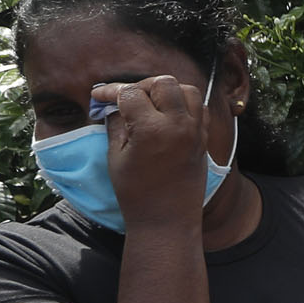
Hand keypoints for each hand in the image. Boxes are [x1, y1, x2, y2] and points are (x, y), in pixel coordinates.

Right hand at [96, 76, 212, 227]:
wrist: (167, 219)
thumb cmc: (136, 192)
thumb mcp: (116, 156)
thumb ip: (116, 124)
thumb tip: (113, 105)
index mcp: (152, 129)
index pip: (131, 93)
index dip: (111, 92)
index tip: (98, 96)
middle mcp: (179, 125)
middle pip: (163, 83)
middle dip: (142, 86)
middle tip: (126, 99)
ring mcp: (196, 130)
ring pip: (187, 90)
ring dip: (167, 91)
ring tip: (149, 104)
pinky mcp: (204, 138)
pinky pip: (200, 108)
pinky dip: (185, 104)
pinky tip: (168, 115)